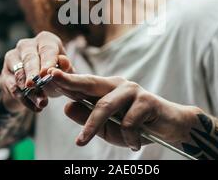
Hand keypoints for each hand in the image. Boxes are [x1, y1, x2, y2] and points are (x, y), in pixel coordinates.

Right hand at [1, 31, 73, 112]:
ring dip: (31, 90)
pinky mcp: (5, 73)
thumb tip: (63, 62)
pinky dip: (25, 99)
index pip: (46, 48)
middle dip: (33, 73)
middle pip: (29, 58)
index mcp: (45, 40)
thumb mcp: (65, 71)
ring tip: (42, 103)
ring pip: (20, 74)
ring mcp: (13, 58)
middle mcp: (27, 45)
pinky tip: (35, 108)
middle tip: (35, 84)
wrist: (37, 86)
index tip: (47, 72)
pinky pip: (12, 87)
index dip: (47, 60)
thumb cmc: (55, 73)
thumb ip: (66, 67)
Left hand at [49, 69, 199, 150]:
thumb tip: (67, 107)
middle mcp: (118, 85)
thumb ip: (88, 118)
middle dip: (71, 80)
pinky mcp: (146, 100)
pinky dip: (128, 138)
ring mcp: (132, 90)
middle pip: (90, 83)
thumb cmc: (136, 127)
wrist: (170, 128)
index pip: (83, 83)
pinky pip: (127, 123)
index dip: (66, 79)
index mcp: (107, 89)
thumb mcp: (107, 127)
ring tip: (81, 142)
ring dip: (91, 126)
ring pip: (105, 106)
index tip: (48, 74)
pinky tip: (135, 143)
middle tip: (54, 78)